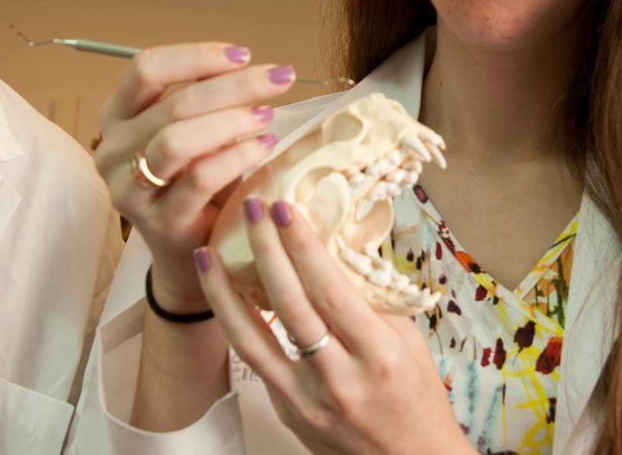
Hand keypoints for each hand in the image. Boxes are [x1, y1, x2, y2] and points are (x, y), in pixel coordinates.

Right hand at [95, 43, 293, 311]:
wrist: (189, 255)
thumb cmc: (196, 183)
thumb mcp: (194, 134)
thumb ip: (207, 103)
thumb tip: (255, 72)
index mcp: (116, 116)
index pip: (146, 68)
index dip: (197, 56)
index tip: (243, 55)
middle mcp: (112, 150)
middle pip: (172, 102)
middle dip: (234, 85)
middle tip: (279, 78)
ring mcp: (129, 189)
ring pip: (177, 139)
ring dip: (231, 121)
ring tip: (268, 115)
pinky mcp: (158, 221)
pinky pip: (200, 178)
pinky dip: (237, 157)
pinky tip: (264, 147)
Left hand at [194, 196, 476, 454]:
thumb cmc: (416, 396)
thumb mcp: (408, 342)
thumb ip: (372, 297)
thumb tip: (338, 240)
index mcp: (378, 355)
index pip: (331, 290)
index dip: (304, 246)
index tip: (286, 208)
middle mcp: (340, 379)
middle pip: (290, 306)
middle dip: (265, 251)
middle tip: (250, 209)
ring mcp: (306, 401)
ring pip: (252, 339)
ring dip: (224, 293)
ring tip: (205, 254)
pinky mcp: (287, 412)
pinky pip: (257, 362)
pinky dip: (238, 325)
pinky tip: (225, 296)